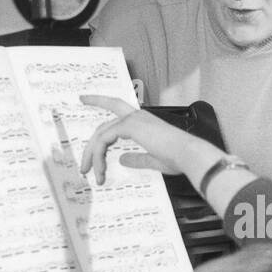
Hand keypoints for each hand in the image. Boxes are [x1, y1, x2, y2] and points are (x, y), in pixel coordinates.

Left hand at [78, 94, 194, 182]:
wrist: (188, 154)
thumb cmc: (178, 157)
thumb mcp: (153, 159)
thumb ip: (136, 158)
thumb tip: (123, 159)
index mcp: (144, 121)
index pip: (116, 108)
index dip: (99, 101)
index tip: (83, 98)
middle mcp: (137, 116)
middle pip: (103, 126)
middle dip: (90, 146)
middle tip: (83, 166)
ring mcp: (133, 119)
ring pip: (101, 133)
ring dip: (92, 155)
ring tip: (89, 172)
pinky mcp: (129, 126)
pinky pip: (104, 139)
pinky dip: (98, 155)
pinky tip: (100, 168)